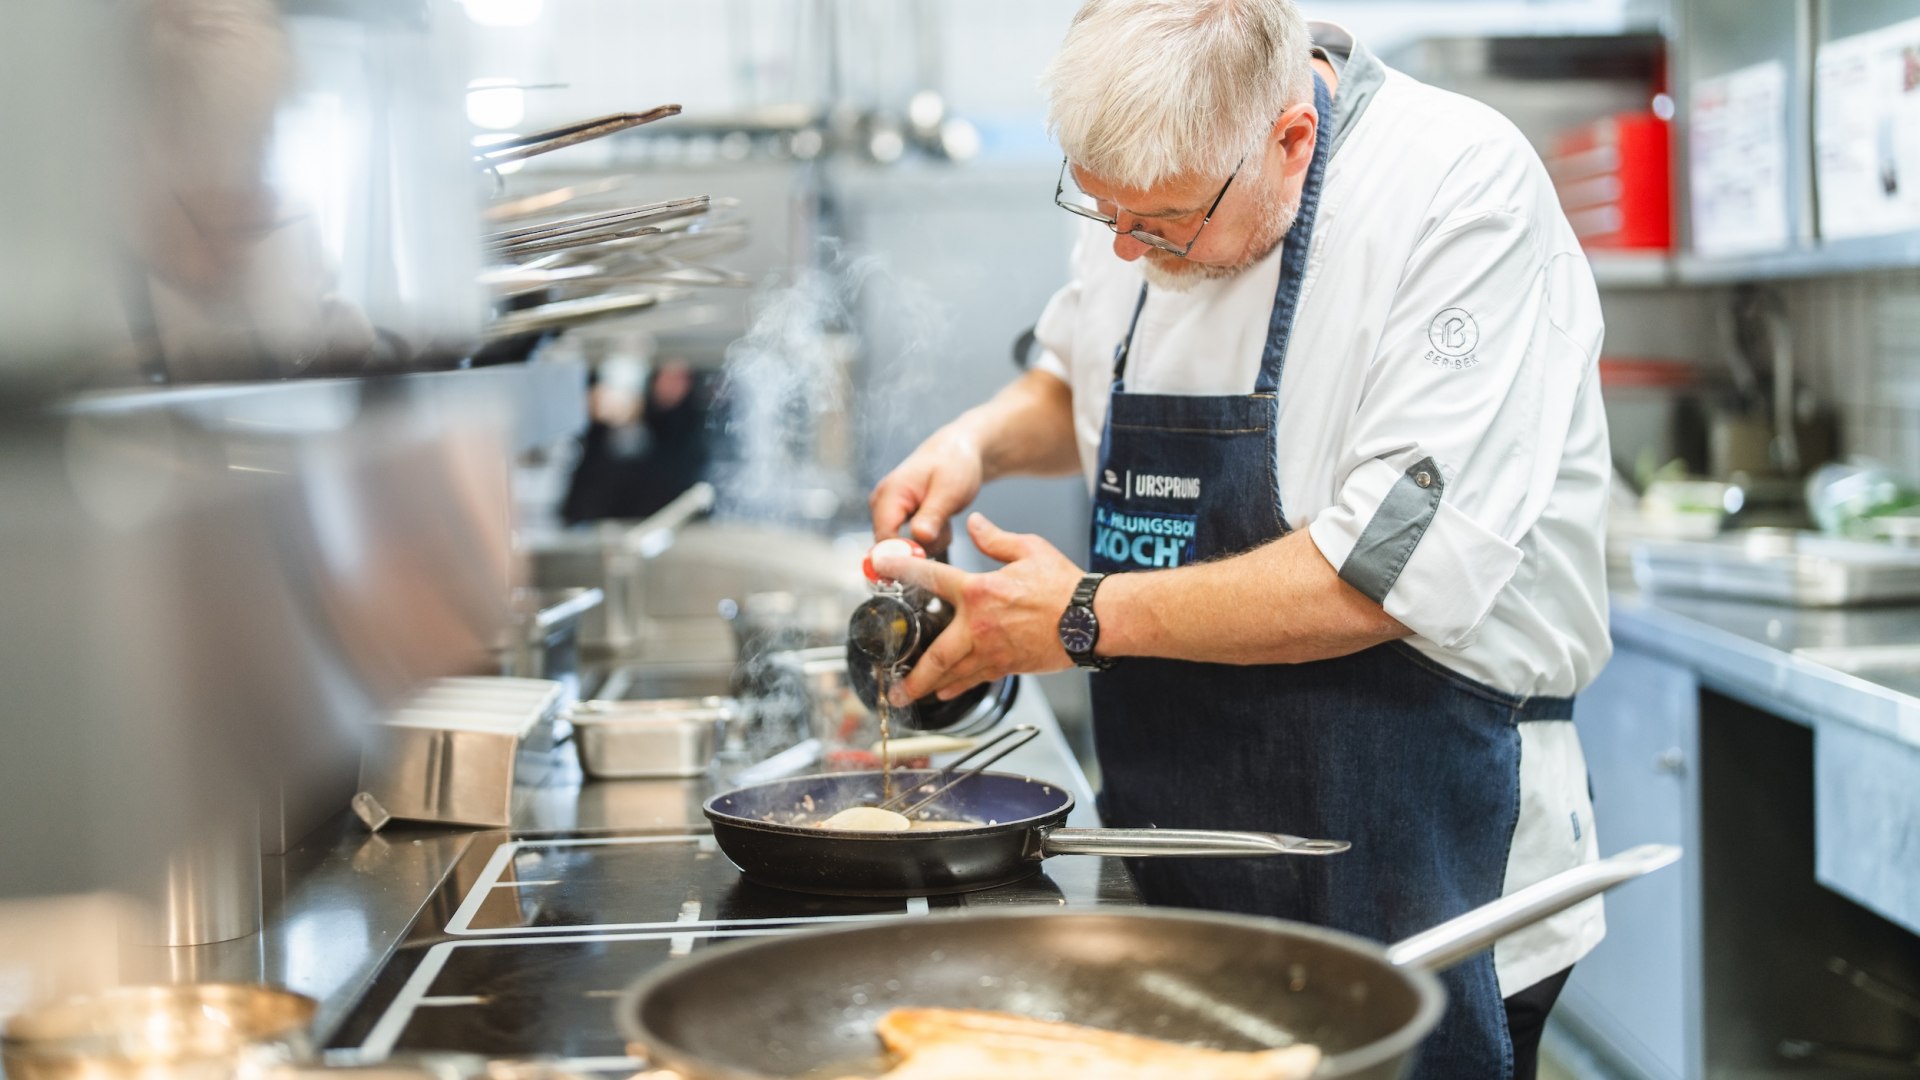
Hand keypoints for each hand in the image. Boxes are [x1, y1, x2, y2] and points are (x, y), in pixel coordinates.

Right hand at [869, 428, 985, 552]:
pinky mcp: (894, 516)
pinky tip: (939, 523)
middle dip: (920, 547)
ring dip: (927, 543)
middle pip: (891, 546)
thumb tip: (918, 537)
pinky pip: (907, 540)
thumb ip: (933, 515)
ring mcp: (885, 510)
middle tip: (945, 530)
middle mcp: (880, 503)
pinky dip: (926, 539)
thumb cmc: (954, 464)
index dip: (905, 553)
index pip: (884, 538)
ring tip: (944, 522)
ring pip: (901, 546)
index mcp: (889, 494)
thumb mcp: (949, 491)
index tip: (931, 554)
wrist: (956, 452)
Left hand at [872, 513, 1083, 702]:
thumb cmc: (1065, 585)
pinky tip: (946, 691)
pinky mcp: (1008, 666)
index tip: (880, 566)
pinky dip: (958, 685)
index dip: (902, 569)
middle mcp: (979, 625)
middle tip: (892, 684)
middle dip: (912, 672)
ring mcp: (992, 650)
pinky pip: (976, 679)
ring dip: (929, 686)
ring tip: (910, 696)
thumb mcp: (1030, 549)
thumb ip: (996, 539)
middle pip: (935, 653)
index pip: (931, 577)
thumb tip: (976, 524)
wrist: (1093, 618)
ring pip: (953, 673)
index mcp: (980, 591)